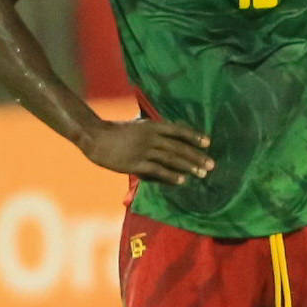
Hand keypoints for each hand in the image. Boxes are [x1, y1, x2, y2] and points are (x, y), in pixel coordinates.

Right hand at [82, 116, 212, 184]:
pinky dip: (171, 176)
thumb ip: (153, 130)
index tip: (208, 143)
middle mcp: (150, 137)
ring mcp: (143, 150)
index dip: (194, 136)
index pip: (178, 130)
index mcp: (152, 126)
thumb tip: (167, 135)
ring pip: (171, 159)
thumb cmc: (116, 132)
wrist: (95, 137)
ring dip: (188, 166)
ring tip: (201, 173)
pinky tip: (182, 180)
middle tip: (211, 164)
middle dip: (197, 156)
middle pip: (178, 147)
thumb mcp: (137, 126)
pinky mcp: (135, 163)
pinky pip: (157, 170)